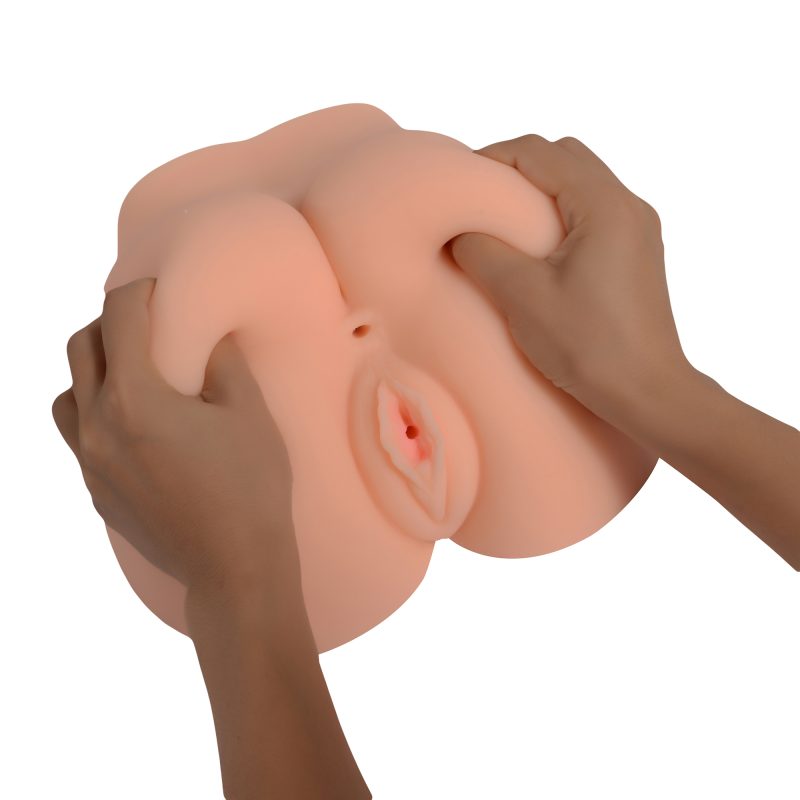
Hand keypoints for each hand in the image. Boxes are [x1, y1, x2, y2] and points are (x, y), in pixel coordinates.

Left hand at [51, 277, 300, 598]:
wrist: (234, 567)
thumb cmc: (250, 488)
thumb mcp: (248, 413)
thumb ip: (222, 362)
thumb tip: (210, 335)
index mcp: (136, 400)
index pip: (119, 319)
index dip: (139, 292)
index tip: (159, 289)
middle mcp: (98, 427)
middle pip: (80, 348)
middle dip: (109, 322)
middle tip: (146, 324)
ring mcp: (90, 463)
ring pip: (66, 394)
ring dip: (92, 370)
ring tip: (131, 373)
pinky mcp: (95, 491)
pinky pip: (77, 435)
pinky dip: (96, 412)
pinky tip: (134, 423)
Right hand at [449, 134, 689, 427]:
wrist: (649, 393)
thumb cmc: (591, 347)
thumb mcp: (524, 298)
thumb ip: (484, 253)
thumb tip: (459, 232)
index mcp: (605, 205)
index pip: (540, 152)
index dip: (492, 157)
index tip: (458, 182)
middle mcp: (629, 206)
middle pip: (565, 157)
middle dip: (518, 168)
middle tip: (479, 197)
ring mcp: (638, 230)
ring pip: (581, 183)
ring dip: (540, 192)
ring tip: (503, 223)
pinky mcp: (638, 254)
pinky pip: (594, 212)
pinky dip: (560, 214)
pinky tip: (536, 250)